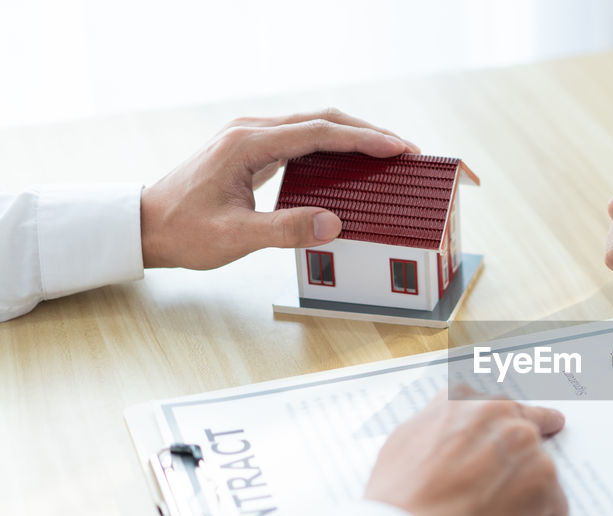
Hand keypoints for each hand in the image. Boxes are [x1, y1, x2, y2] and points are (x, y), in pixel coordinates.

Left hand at [140, 108, 421, 269]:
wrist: (145, 226)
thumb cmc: (183, 230)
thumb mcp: (235, 237)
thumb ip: (285, 230)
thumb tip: (333, 224)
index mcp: (248, 143)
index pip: (318, 132)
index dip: (363, 139)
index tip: (397, 148)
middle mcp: (251, 131)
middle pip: (322, 120)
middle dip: (369, 133)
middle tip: (407, 151)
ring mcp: (251, 137)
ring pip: (314, 127)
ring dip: (353, 137)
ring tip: (388, 154)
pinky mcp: (253, 150)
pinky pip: (303, 140)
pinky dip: (334, 147)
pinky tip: (352, 162)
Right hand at [364, 386, 568, 515]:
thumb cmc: (400, 496)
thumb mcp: (407, 436)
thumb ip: (442, 422)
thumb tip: (455, 426)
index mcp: (469, 401)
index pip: (503, 406)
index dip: (506, 428)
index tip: (512, 433)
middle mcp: (503, 416)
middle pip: (530, 431)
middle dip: (521, 456)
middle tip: (510, 477)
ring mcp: (528, 449)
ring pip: (541, 470)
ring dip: (526, 490)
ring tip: (493, 513)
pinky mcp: (545, 485)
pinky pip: (554, 504)